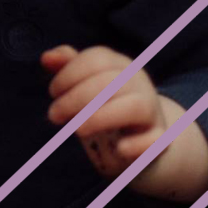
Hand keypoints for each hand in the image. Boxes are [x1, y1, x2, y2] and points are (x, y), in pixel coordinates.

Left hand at [40, 44, 207, 201]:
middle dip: (76, 98)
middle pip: (110, 82)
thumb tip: (46, 58)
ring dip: (101, 117)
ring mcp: (153, 111)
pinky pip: (157, 140)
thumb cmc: (106, 104)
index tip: (53, 92)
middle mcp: (140, 83)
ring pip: (135, 106)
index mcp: (121, 65)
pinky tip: (118, 149)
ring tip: (77, 130)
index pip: (97, 58)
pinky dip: (137, 145)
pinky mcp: (161, 140)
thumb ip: (67, 67)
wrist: (142, 138)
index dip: (70, 74)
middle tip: (54, 115)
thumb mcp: (86, 83)